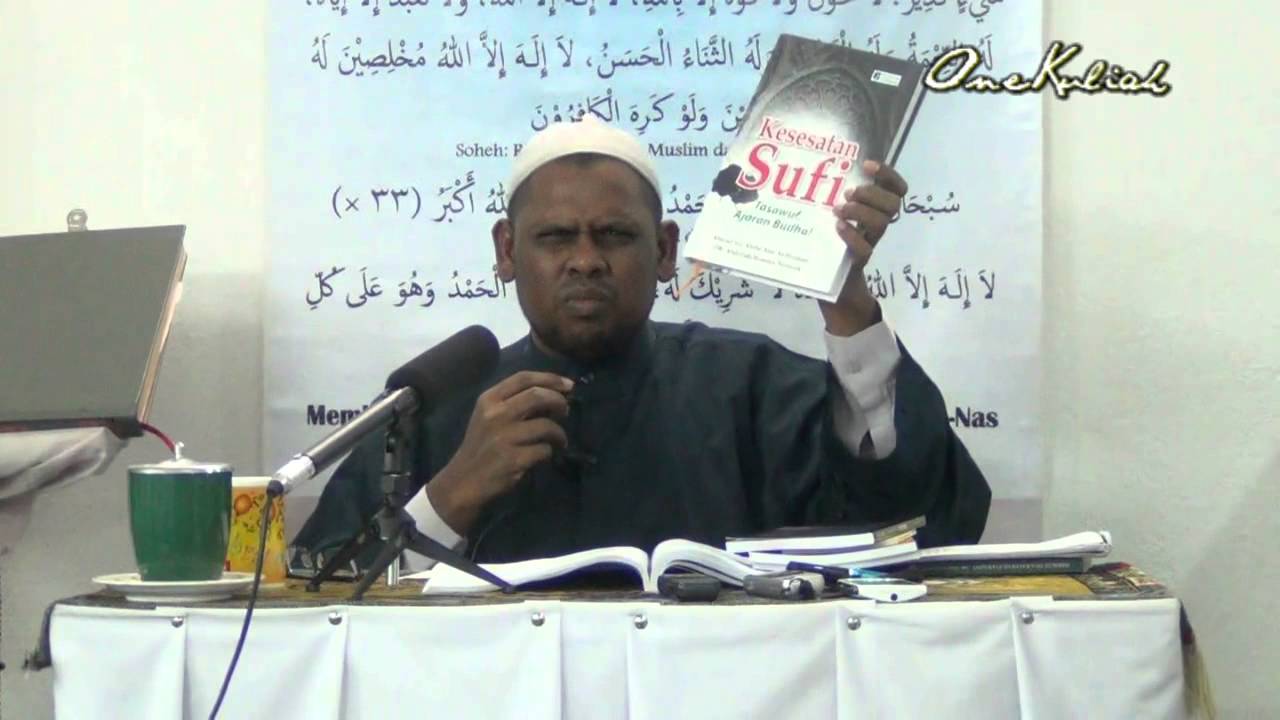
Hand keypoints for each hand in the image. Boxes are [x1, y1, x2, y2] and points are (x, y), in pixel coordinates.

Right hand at [426, 371, 573, 533]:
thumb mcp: (488, 417)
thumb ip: (513, 403)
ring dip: (559, 433)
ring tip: (560, 440)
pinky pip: (544, 450)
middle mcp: (495, 414)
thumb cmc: (481, 447)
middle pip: (538, 396)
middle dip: (559, 401)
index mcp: (488, 400)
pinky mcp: (513, 459)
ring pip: (546, 426)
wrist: (463, 481)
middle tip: (566, 411)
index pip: (523, 378)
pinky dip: (550, 452)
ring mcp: (504, 437)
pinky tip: (546, 456)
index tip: (568, 385)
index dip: (550, 378)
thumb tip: (552, 395)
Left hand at [821, 160, 907, 335]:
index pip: (895, 188)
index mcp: (872, 210)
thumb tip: (795, 171)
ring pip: (882, 223)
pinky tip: (838, 228)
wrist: (831, 288)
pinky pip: (864, 248)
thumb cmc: (827, 245)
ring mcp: (868, 243)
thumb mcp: (827, 218)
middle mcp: (875, 226)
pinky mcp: (857, 262)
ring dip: (861, 211)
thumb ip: (823, 199)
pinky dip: (851, 235)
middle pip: (893, 203)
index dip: (888, 174)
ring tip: (840, 210)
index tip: (868, 165)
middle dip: (873, 193)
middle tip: (850, 193)